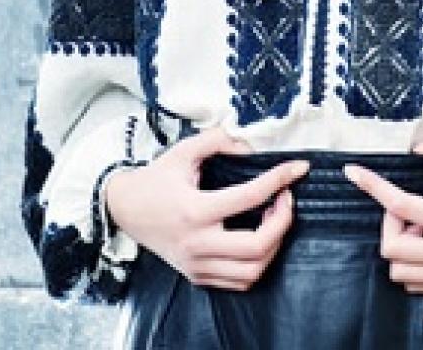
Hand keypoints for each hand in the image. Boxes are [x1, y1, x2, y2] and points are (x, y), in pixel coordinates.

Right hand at [104, 124, 309, 289]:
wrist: (125, 209)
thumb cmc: (156, 179)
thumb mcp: (183, 150)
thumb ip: (218, 141)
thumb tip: (250, 147)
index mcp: (195, 210)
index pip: (249, 197)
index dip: (279, 180)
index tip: (297, 169)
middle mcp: (197, 243)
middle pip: (257, 246)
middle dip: (283, 221)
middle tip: (286, 198)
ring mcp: (197, 264)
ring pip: (252, 270)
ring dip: (274, 244)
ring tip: (274, 218)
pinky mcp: (197, 275)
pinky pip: (239, 282)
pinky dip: (258, 263)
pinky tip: (260, 239)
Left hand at [342, 131, 422, 294]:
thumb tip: (420, 147)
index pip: (401, 206)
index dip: (372, 186)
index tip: (353, 172)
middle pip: (392, 248)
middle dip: (390, 223)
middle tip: (405, 209)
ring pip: (400, 272)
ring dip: (401, 246)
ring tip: (420, 228)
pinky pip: (415, 284)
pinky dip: (411, 264)